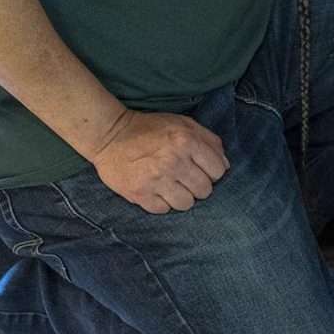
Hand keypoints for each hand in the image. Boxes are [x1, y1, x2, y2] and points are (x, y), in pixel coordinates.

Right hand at [90, 109, 229, 213]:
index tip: (203, 170)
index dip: (213, 172)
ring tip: (172, 187)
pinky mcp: (139, 194)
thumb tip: (225, 165)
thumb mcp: (183, 123)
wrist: (109, 135)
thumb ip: (208, 140)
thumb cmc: (149, 128)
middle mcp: (174, 162)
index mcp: (187, 141)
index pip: (219, 170)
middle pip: (204, 190)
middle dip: (199, 186)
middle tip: (186, 179)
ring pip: (186, 204)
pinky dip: (162, 203)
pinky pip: (163, 210)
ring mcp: (156, 180)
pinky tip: (157, 191)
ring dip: (182, 197)